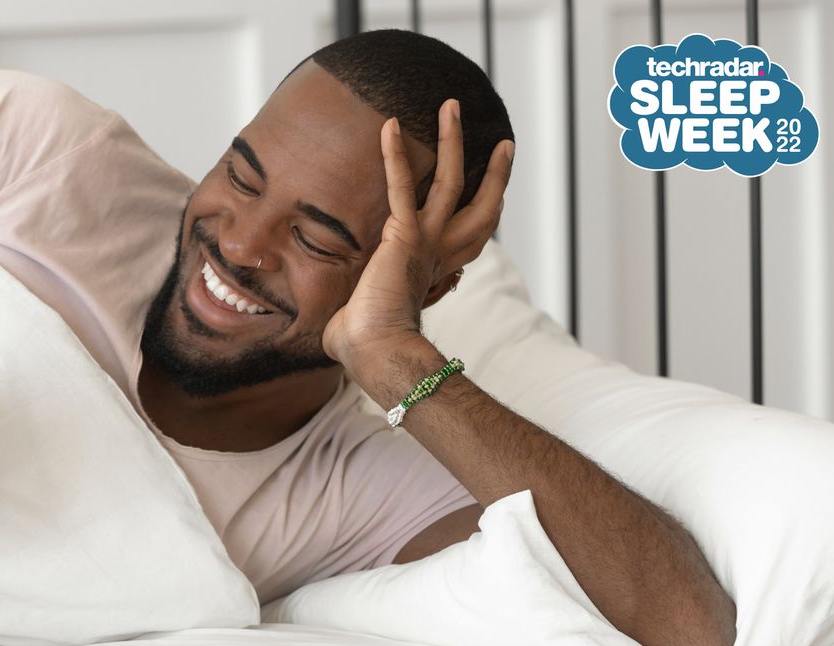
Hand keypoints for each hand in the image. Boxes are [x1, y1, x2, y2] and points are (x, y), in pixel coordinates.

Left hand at [322, 99, 514, 370]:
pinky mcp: (404, 234)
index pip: (471, 238)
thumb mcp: (366, 321)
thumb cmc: (367, 345)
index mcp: (438, 272)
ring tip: (449, 106)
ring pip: (452, 183)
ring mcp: (427, 242)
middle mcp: (442, 254)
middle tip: (501, 144)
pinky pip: (403, 185)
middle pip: (482, 208)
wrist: (375, 351)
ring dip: (452, 141)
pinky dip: (395, 155)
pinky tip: (389, 125)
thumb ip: (357, 315)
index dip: (485, 214)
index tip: (493, 197)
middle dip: (494, 174)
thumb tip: (331, 335)